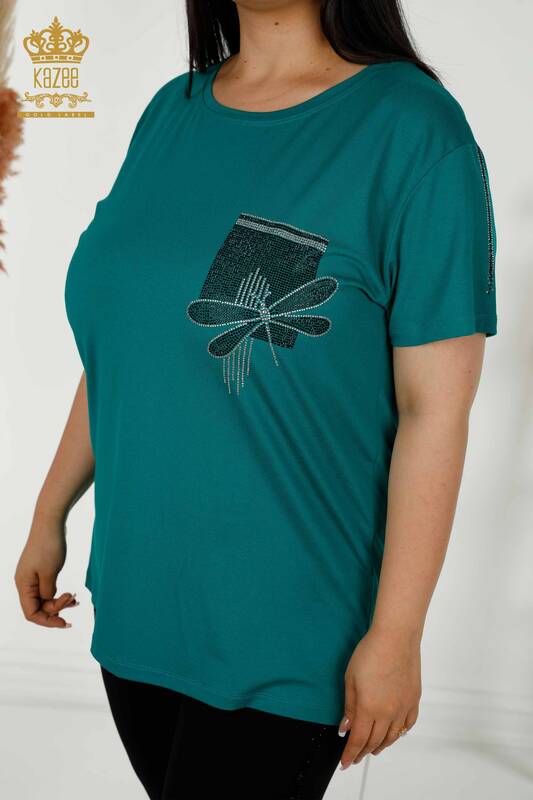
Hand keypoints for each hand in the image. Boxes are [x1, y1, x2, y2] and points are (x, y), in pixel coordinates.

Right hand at [13, 507, 78, 627]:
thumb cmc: (49, 546)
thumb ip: (47, 592)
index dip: (47, 621)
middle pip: (38, 608)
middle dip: (56, 609)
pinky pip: (47, 589)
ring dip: (59, 603)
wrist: (50, 522)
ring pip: (44, 599)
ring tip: (75, 600)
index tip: (65, 622)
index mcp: (23, 585)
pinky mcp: (41, 571)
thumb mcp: (50, 573)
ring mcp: (32, 577)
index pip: (31, 614)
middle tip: (74, 601)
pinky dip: (58, 594)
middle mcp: (25, 583)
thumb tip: (48, 600)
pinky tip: (71, 595)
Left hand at [338, 625, 421, 768]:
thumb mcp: (350, 678)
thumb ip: (349, 706)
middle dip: (363, 752)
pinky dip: (400, 733)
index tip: (345, 763)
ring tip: (372, 750)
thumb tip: (346, 727)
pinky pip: (408, 724)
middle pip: (375, 741)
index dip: (350, 753)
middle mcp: (388, 713)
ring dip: (381, 745)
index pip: (358, 739)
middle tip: (355, 757)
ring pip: (392, 736)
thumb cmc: (370, 653)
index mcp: (369, 708)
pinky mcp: (414, 699)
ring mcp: (403, 707)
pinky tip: (394, 734)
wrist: (395, 637)